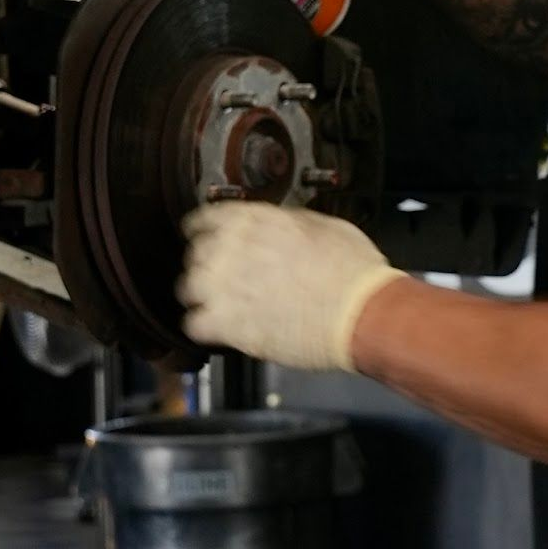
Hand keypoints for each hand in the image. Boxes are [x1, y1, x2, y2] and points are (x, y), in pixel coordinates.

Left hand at [178, 203, 405, 368]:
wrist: (360, 311)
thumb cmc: (351, 268)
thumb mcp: (320, 224)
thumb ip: (284, 223)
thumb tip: (276, 226)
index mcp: (250, 219)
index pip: (203, 219)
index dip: (205, 232)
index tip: (206, 240)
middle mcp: (227, 248)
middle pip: (194, 255)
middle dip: (209, 266)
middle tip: (228, 278)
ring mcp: (222, 287)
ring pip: (186, 289)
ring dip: (202, 296)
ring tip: (223, 305)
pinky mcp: (226, 325)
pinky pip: (194, 325)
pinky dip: (206, 328)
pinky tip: (222, 329)